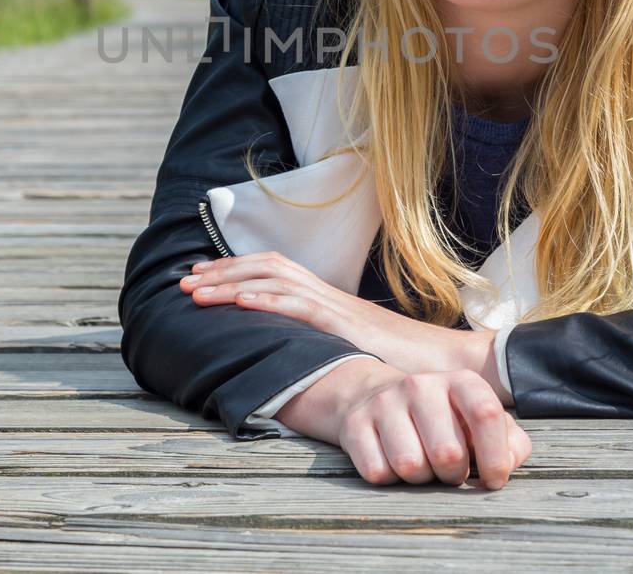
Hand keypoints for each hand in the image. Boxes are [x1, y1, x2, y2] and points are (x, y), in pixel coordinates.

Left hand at [179, 251, 497, 384]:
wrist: (448, 365)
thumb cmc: (406, 364)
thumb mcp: (355, 352)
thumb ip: (326, 348)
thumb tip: (296, 356)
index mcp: (328, 300)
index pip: (274, 272)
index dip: (235, 270)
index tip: (202, 276)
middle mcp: (328, 295)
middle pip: (266, 268)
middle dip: (221, 272)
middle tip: (184, 280)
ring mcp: (336, 307)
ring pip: (274, 281)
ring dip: (230, 283)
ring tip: (195, 291)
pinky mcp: (345, 325)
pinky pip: (300, 307)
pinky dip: (267, 302)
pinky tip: (239, 304)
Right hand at [321, 358, 531, 488]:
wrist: (372, 397)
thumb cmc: (440, 419)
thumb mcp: (477, 420)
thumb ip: (509, 440)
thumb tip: (507, 464)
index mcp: (459, 381)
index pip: (485, 413)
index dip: (494, 456)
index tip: (492, 480)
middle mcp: (421, 385)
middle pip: (447, 453)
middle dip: (452, 475)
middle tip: (448, 470)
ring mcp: (384, 403)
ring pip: (410, 466)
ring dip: (419, 479)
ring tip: (420, 464)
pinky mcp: (354, 425)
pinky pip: (378, 473)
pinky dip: (389, 478)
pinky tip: (391, 461)